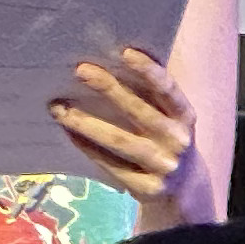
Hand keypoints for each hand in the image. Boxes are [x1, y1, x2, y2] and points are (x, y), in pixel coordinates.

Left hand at [52, 46, 198, 204]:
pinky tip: (68, 133)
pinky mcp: (148, 187)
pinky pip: (111, 165)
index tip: (125, 52)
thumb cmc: (166, 142)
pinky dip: (88, 148)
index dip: (149, 71)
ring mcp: (164, 165)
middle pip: (140, 111)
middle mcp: (178, 139)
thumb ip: (149, 99)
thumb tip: (106, 65)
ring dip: (85, 123)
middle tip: (80, 70)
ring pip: (120, 140)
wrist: (186, 191)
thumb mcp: (170, 120)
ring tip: (58, 107)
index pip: (169, 90)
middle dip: (109, 88)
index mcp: (185, 117)